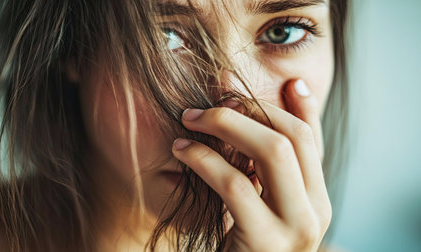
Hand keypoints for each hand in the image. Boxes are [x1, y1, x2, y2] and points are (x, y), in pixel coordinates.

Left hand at [172, 79, 330, 251]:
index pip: (309, 136)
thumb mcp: (261, 200)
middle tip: (207, 103)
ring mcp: (295, 228)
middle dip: (246, 109)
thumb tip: (271, 112)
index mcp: (316, 197)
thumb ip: (265, 164)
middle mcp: (315, 211)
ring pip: (271, 153)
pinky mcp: (264, 243)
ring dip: (225, 127)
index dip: (287, 103)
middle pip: (291, 137)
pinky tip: (181, 151)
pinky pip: (235, 184)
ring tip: (189, 121)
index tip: (256, 79)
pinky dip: (205, 159)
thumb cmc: (243, 243)